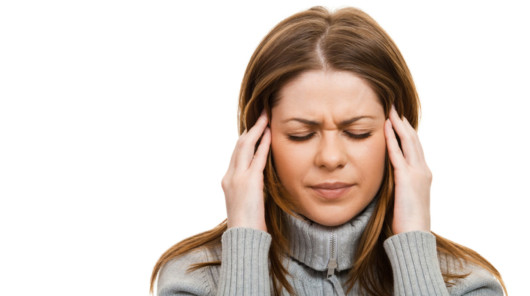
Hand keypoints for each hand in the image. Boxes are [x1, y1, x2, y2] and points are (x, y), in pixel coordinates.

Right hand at [221, 110, 270, 231]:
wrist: (243, 236)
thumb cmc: (247, 224)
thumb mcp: (246, 202)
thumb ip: (251, 188)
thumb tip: (260, 182)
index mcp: (228, 180)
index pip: (237, 153)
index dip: (246, 138)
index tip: (256, 128)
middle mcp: (230, 175)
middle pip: (239, 145)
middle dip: (251, 128)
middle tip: (261, 114)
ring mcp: (237, 177)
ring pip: (244, 145)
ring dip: (256, 129)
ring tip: (266, 116)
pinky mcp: (249, 181)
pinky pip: (257, 157)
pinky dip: (263, 143)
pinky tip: (270, 133)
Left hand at [384, 105, 431, 233]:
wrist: (414, 235)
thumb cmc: (407, 221)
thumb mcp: (405, 197)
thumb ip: (400, 183)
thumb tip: (390, 177)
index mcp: (423, 174)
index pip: (414, 147)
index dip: (406, 131)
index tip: (397, 119)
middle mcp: (423, 170)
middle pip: (413, 139)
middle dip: (403, 122)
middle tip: (394, 107)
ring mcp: (417, 173)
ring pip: (408, 141)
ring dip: (398, 124)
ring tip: (390, 110)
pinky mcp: (406, 179)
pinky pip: (397, 154)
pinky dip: (392, 138)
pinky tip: (385, 127)